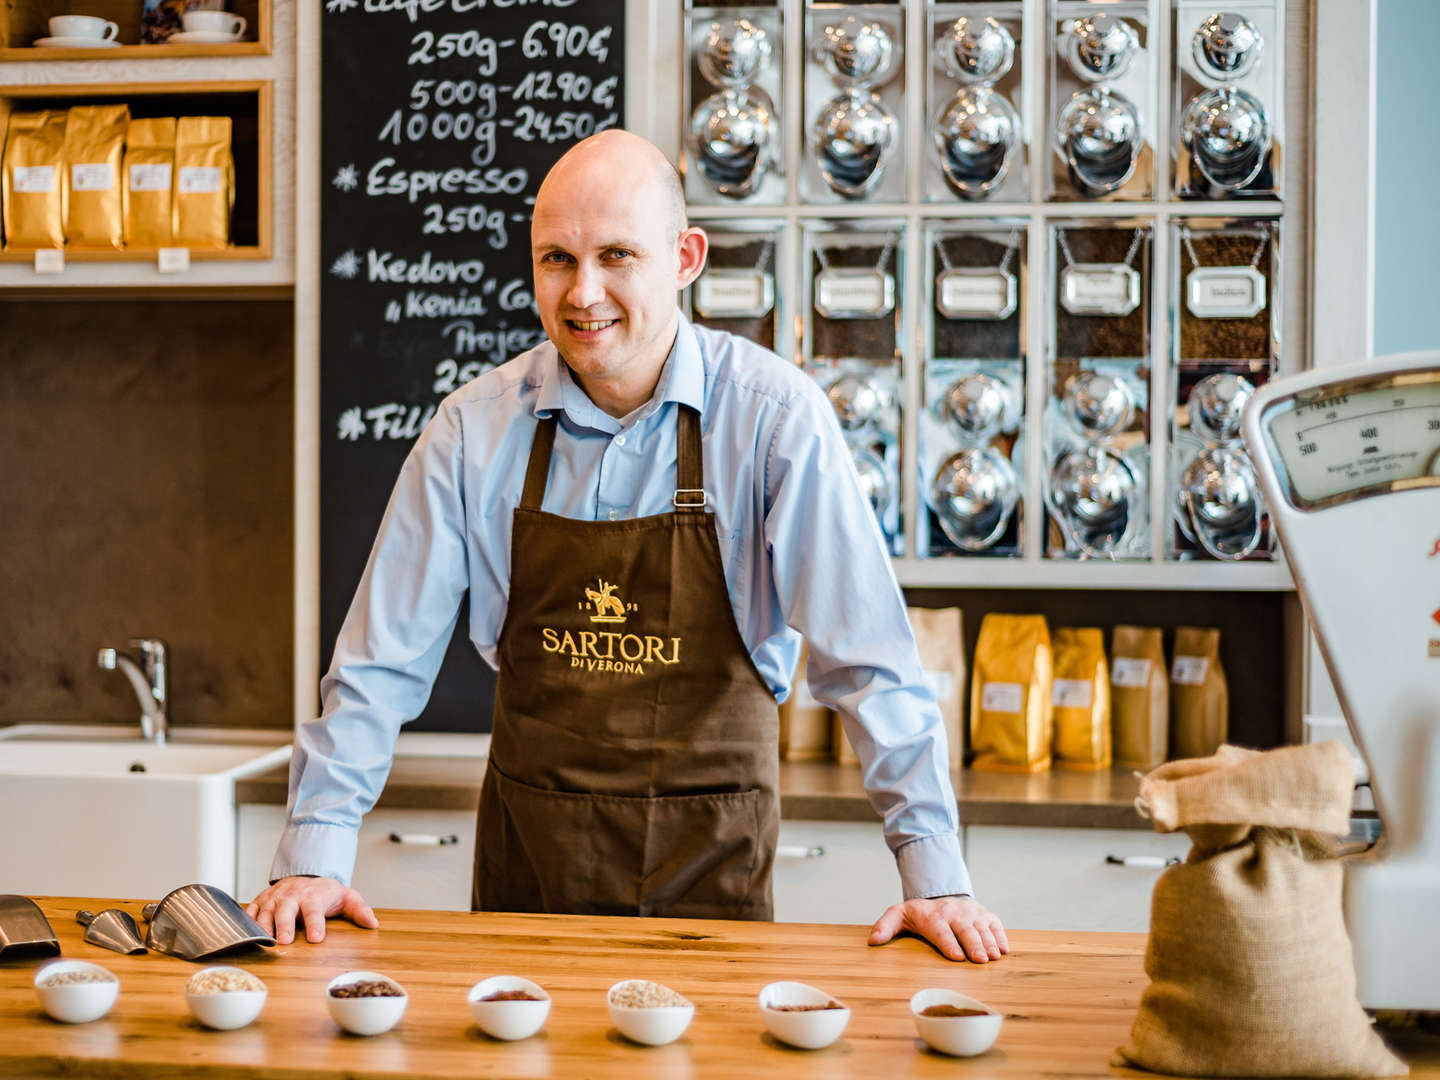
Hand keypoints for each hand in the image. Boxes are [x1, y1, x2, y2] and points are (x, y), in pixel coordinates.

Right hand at [245, 876, 378, 944]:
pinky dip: (247, 919)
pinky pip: (251, 909)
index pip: (315, 911)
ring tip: (264, 941)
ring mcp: (275, 897)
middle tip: (284, 942)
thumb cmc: (326, 892)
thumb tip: (373, 923)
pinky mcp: (262, 900)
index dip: (316, 924)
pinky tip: (245, 933)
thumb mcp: (347, 897)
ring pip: (266, 910)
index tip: (317, 938)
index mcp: (313, 896)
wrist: (306, 876)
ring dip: (264, 925)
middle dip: (284, 925)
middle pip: (286, 909)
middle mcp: (292, 896)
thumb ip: (359, 909)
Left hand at [868, 895, 1008, 963]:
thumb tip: (873, 941)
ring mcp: (971, 913)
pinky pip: (995, 924)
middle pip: (965, 930)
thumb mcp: (898, 916)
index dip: (948, 943)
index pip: (940, 930)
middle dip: (973, 945)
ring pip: (982, 928)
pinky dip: (1000, 936)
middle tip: (980, 960)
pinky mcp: (984, 914)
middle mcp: (953, 912)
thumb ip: (885, 926)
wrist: (941, 895)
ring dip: (989, 943)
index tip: (956, 957)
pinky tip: (1004, 950)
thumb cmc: (918, 914)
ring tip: (993, 958)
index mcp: (931, 916)